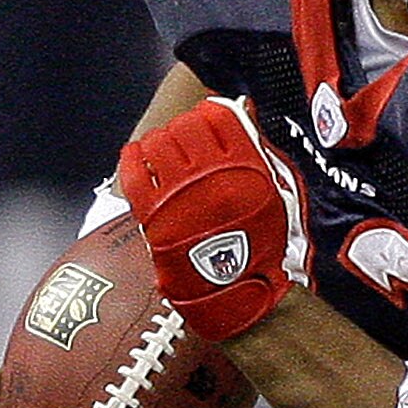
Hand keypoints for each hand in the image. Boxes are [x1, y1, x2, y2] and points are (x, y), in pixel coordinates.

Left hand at [118, 98, 310, 342]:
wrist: (236, 293)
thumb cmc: (259, 250)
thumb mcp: (275, 195)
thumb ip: (259, 154)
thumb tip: (243, 113)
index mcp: (244, 168)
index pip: (219, 116)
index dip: (210, 113)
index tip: (208, 118)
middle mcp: (210, 176)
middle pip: (185, 125)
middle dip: (184, 129)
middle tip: (187, 142)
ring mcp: (177, 194)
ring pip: (157, 142)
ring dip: (160, 142)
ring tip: (166, 154)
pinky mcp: (152, 213)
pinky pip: (133, 169)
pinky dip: (133, 156)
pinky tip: (138, 156)